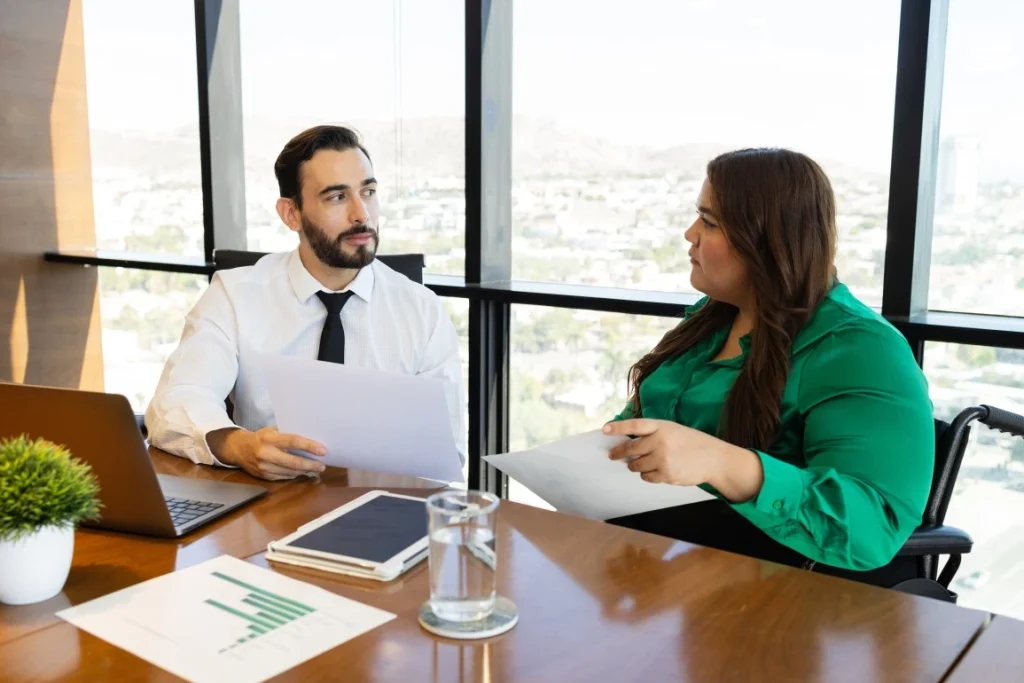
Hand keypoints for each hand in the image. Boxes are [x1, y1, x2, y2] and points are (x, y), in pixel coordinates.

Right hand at [207, 426, 327, 480]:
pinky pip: (284, 477)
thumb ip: (287, 435)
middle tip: (322, 465)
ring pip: (290, 472)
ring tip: (316, 468)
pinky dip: (295, 475)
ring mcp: (264, 467)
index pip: (293, 442)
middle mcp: (266, 454)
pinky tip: (303, 472)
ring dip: (305, 471)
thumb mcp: (272, 430)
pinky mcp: (264, 477)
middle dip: (311, 465)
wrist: (238, 449)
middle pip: (293, 462)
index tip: (323, 450)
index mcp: (269, 439)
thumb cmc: (260, 437)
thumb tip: (311, 440)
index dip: (309, 446)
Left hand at [603, 418, 763, 500]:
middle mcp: (661, 442)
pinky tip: (655, 470)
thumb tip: (629, 444)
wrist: (714, 459)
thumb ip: (653, 434)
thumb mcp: (673, 430)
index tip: (604, 429)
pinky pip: (647, 477)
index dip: (618, 427)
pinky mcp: (666, 475)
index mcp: (662, 427)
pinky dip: (647, 475)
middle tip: (612, 455)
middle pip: (631, 449)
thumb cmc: (691, 442)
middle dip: (619, 453)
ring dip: (635, 465)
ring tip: (639, 463)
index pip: (635, 425)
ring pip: (637, 465)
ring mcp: (663, 459)